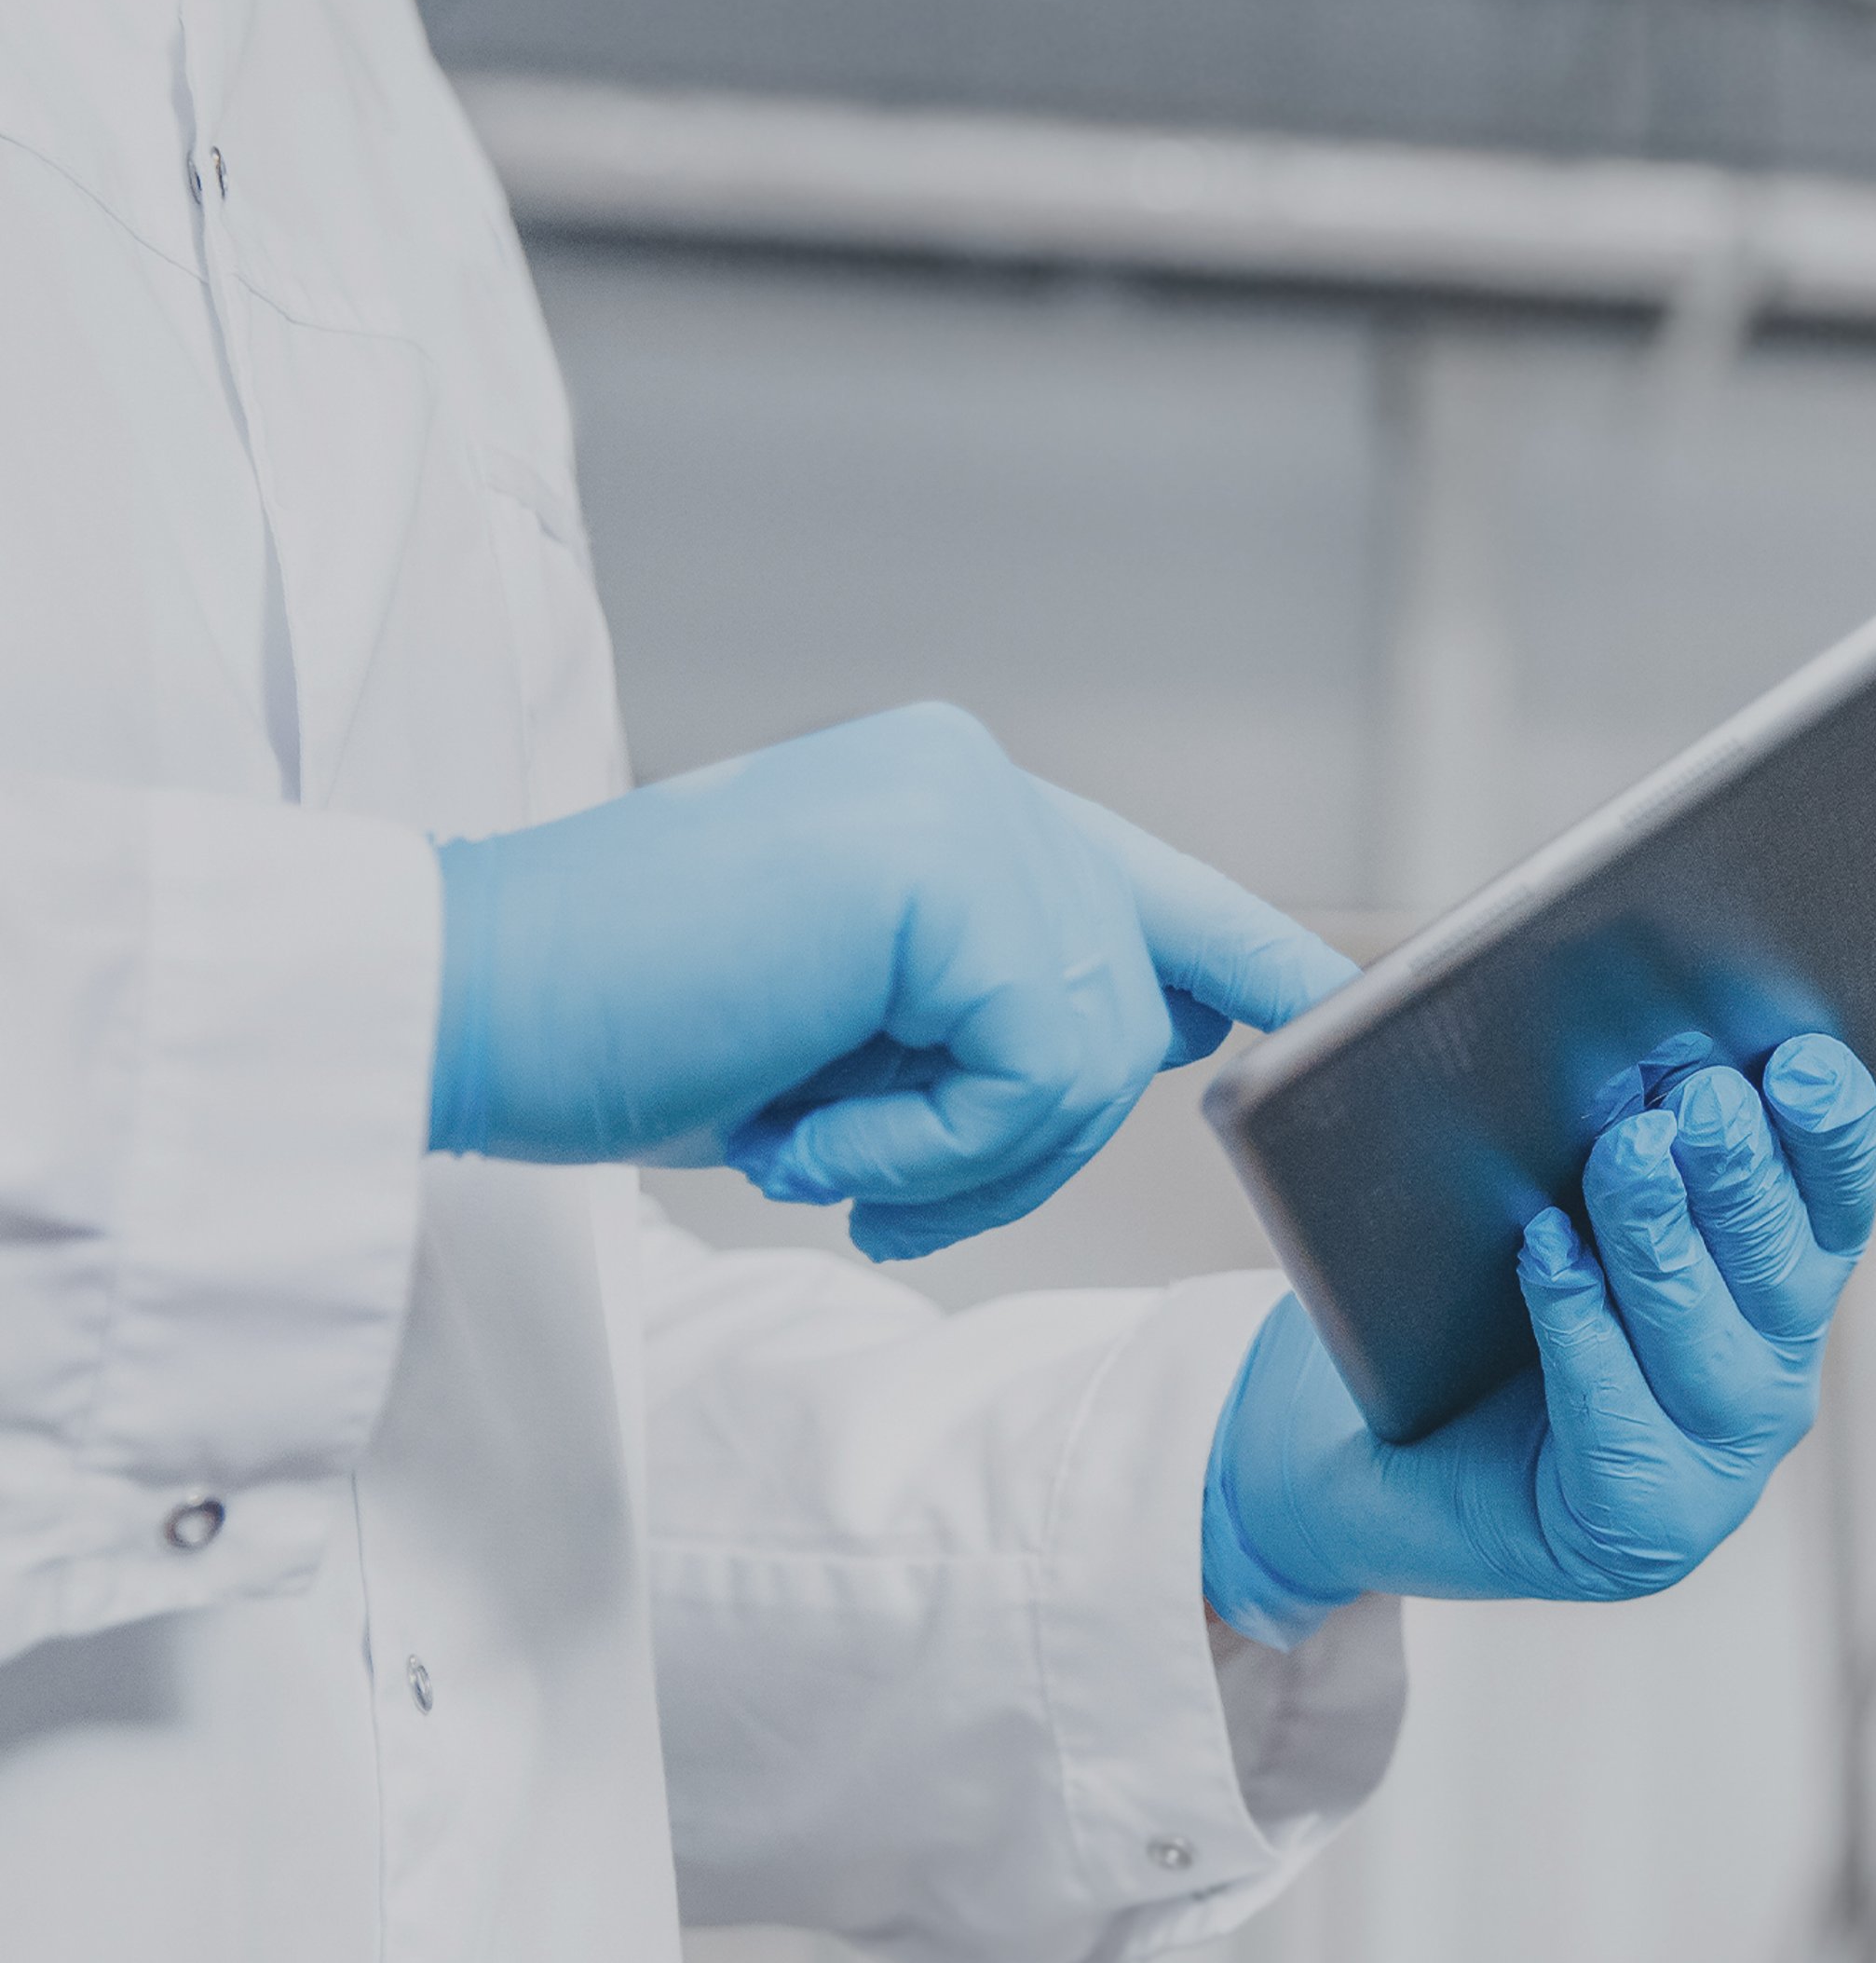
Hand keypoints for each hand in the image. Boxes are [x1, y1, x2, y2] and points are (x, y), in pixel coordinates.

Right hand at [427, 702, 1355, 1258]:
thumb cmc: (627, 1030)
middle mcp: (976, 780)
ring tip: (810, 1149)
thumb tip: (1183, 1031)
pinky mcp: (943, 869)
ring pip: (1094, 1051)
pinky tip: (804, 1141)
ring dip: (959, 1157)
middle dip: (1018, 1143)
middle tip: (865, 1182)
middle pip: (1129, 1010)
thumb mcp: (858, 1031)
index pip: (1155, 892)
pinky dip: (928, 1150)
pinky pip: (1035, 1070)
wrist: (459, 1011)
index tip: (1329, 1013)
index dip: (1253, 963)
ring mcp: (964, 807)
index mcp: (955, 804)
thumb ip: (1002, 1012)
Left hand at [1202, 1034, 1875, 1640]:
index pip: (1836, 1200)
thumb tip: (1471, 945)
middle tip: (1698, 1099)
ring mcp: (1715, 1465)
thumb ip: (1539, 1088)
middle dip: (1746, 1177)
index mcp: (1769, 1282)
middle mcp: (1764, 1375)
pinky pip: (1623, 1423)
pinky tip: (1547, 1255)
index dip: (1832, 1132)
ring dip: (1667, 1243)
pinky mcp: (1641, 1527)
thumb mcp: (1522, 1179)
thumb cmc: (1452, 1307)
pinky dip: (1585, 1332)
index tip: (1799, 1059)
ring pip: (1711, 1346)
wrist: (1358, 1452)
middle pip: (1786, 1268)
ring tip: (1626, 1158)